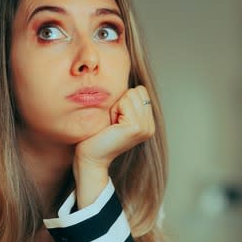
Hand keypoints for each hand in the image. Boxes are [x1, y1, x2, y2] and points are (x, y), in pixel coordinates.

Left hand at [73, 85, 154, 207]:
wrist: (91, 157)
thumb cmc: (98, 136)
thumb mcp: (117, 117)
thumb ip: (128, 103)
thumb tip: (129, 83)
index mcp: (148, 123)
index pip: (141, 91)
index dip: (124, 100)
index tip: (116, 119)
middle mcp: (150, 126)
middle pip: (137, 91)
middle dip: (121, 102)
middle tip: (113, 122)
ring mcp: (145, 127)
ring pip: (131, 94)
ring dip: (117, 106)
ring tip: (112, 124)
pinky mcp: (136, 127)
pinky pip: (124, 102)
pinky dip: (114, 110)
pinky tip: (111, 126)